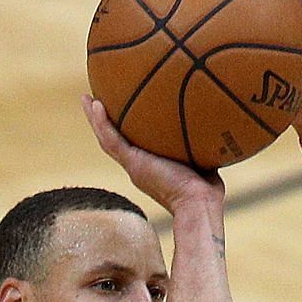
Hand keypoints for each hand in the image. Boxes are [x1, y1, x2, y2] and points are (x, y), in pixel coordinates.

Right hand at [82, 96, 222, 212]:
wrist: (199, 203)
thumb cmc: (207, 190)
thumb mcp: (203, 160)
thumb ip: (201, 145)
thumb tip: (214, 124)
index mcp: (152, 166)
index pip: (135, 145)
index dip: (127, 129)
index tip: (122, 112)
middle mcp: (139, 166)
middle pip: (116, 140)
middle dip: (106, 122)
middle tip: (95, 102)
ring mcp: (134, 165)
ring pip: (107, 139)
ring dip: (96, 118)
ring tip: (86, 98)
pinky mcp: (132, 164)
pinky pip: (111, 140)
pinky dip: (101, 122)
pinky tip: (94, 103)